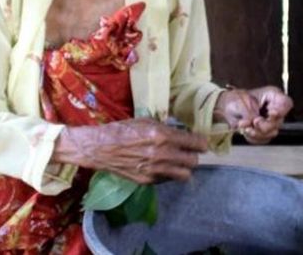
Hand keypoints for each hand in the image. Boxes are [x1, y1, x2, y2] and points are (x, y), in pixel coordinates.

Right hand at [53, 118, 207, 183]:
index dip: (201, 143)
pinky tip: (161, 166)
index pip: (195, 143)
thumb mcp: (146, 121)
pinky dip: (168, 174)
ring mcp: (155, 170)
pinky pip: (167, 179)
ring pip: (184, 175)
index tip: (201, 143)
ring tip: (178, 162)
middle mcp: (162, 154)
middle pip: (193, 161)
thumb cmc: (123, 130)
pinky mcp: (147, 181)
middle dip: (193, 156)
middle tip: (189, 152)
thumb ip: (166, 128)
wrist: (100, 147)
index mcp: (163, 136)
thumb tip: (182, 132)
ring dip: (183, 168)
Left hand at [214, 85, 292, 144]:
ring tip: (245, 126)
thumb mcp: (241, 103)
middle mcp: (275, 109)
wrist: (226, 109)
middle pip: (279, 121)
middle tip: (254, 121)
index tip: (270, 114)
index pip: (286, 103)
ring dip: (257, 132)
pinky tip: (246, 131)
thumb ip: (250, 113)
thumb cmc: (235, 100)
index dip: (281, 110)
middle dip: (264, 125)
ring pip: (272, 133)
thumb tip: (254, 122)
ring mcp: (271, 122)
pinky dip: (253, 137)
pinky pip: (263, 139)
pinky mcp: (265, 132)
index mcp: (272, 96)